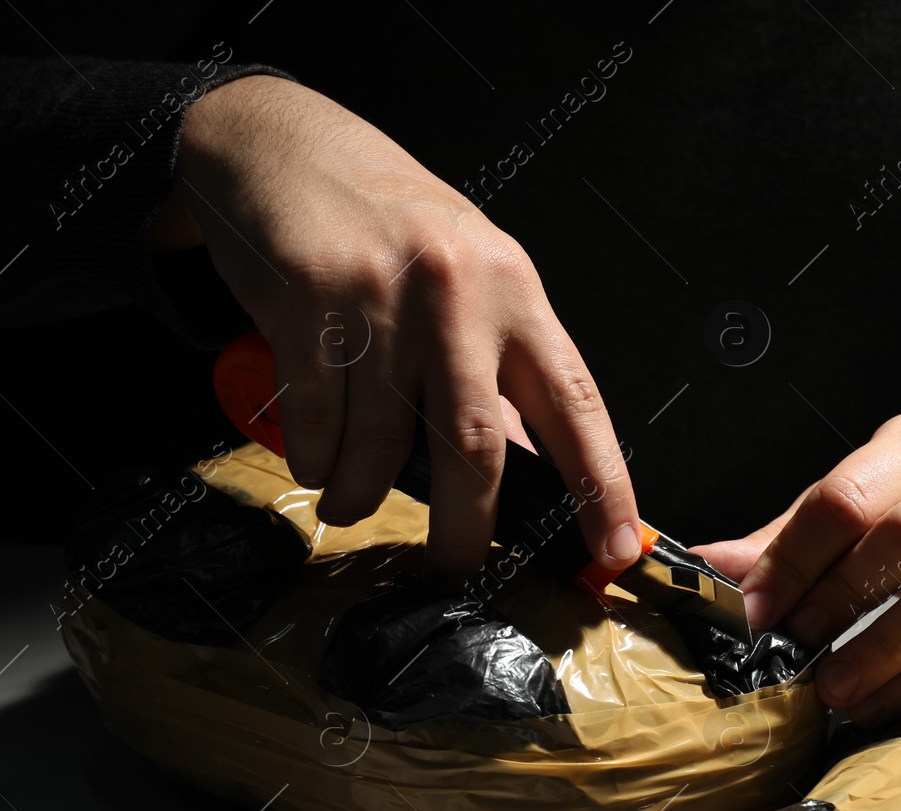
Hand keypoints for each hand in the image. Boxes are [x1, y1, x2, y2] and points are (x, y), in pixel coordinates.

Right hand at [158, 75, 639, 577]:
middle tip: (451, 573)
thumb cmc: (387, 220)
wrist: (285, 147)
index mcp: (514, 291)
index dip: (603, 486)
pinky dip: (315, 462)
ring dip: (360, 496)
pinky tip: (316, 457)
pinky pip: (316, 425)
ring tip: (349, 499)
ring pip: (381, 448)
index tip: (615, 550)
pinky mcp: (307, 304)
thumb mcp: (467, 275)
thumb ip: (498, 362)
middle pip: (473, 449)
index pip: (577, 404)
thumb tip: (525, 462)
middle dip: (464, 533)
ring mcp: (380, 298)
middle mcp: (456, 294)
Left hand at [691, 412, 900, 724]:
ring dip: (888, 648)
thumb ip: (790, 538)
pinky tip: (889, 703)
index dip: (794, 558)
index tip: (757, 612)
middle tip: (799, 647)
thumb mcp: (863, 508)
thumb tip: (709, 565)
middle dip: (842, 597)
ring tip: (840, 689)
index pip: (845, 495)